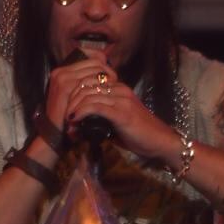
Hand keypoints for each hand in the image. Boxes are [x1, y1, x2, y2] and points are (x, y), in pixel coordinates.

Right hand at [43, 49, 118, 133]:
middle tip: (115, 81)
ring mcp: (62, 78)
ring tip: (114, 86)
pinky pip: (89, 80)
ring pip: (93, 69)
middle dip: (107, 70)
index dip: (103, 64)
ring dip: (106, 77)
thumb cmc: (65, 119)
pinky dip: (100, 85)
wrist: (52, 134)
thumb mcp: (73, 99)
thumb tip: (100, 78)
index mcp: (62, 72)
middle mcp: (61, 72)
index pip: (89, 58)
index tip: (111, 75)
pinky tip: (107, 91)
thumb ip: (82, 87)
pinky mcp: (65, 87)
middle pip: (93, 62)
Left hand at [66, 76, 181, 164]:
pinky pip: (95, 106)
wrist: (160, 142)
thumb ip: (101, 120)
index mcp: (118, 88)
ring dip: (74, 109)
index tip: (67, 111)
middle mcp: (119, 89)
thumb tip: (80, 127)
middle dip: (71, 101)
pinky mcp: (121, 112)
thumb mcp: (116, 124)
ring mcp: (121, 99)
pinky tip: (74, 120)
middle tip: (63, 117)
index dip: (75, 95)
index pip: (90, 82)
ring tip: (67, 122)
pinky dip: (81, 113)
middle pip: (86, 85)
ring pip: (88, 94)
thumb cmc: (139, 135)